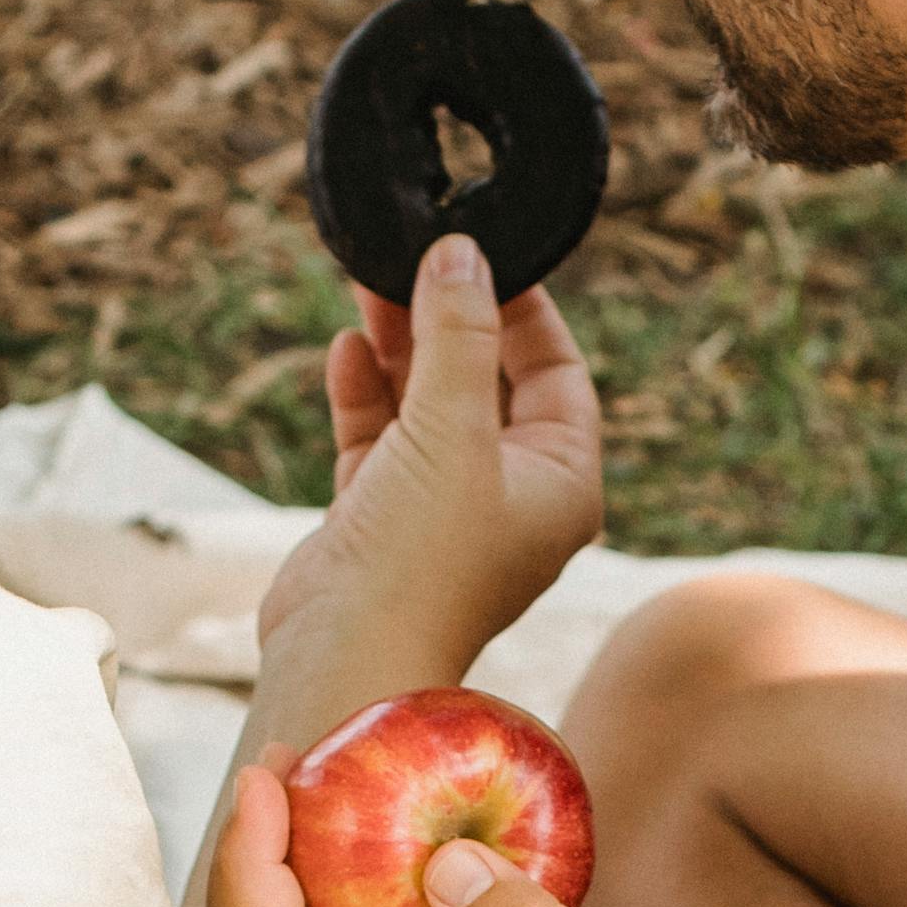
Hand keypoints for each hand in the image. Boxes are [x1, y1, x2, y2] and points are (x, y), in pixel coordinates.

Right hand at [245, 235, 603, 764]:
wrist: (345, 654)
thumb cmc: (420, 557)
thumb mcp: (452, 427)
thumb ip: (457, 334)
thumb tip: (460, 253)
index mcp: (561, 483)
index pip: (558, 373)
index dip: (523, 309)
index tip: (483, 252)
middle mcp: (510, 496)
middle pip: (488, 380)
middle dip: (449, 317)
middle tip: (412, 255)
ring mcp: (444, 508)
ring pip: (428, 403)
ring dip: (401, 346)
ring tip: (369, 282)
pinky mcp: (383, 520)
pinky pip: (380, 438)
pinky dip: (366, 393)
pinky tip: (347, 348)